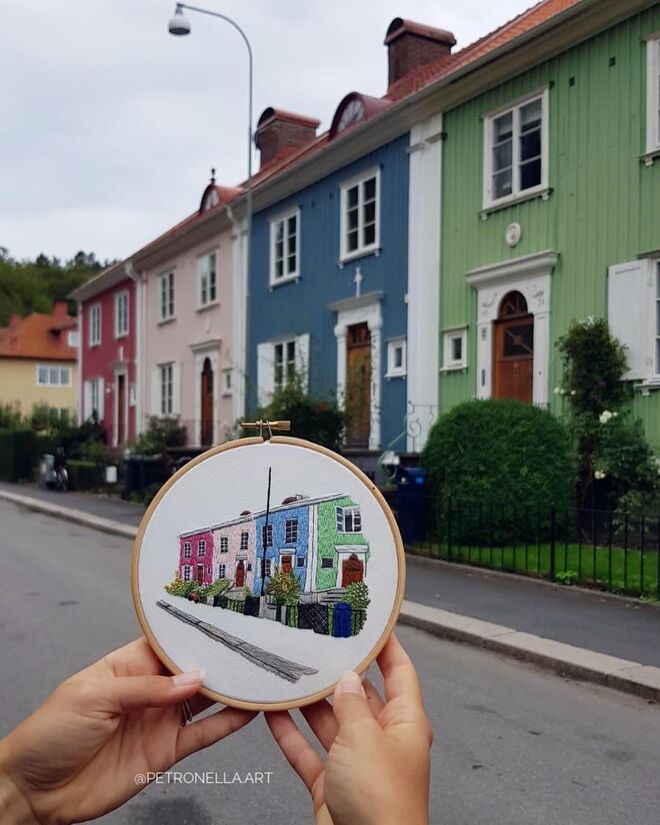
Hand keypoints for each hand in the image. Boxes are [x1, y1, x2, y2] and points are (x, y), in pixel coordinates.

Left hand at [0, 638, 254, 824]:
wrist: (36, 792)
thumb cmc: (51, 732)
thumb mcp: (94, 697)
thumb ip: (146, 688)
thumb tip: (192, 678)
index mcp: (129, 665)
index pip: (170, 642)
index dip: (195, 631)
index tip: (225, 619)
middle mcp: (150, 689)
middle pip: (194, 669)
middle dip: (221, 657)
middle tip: (253, 645)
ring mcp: (160, 719)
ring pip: (205, 699)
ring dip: (231, 688)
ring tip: (260, 673)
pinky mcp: (166, 751)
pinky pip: (204, 733)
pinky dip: (228, 723)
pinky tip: (248, 711)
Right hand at [266, 635, 431, 824]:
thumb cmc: (382, 803)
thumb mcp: (365, 738)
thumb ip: (352, 704)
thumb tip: (347, 679)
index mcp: (405, 724)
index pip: (400, 673)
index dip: (387, 646)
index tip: (370, 624)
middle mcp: (382, 741)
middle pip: (360, 696)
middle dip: (338, 673)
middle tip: (317, 645)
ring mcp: (356, 764)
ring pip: (330, 723)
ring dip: (309, 702)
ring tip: (288, 673)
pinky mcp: (331, 787)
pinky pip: (309, 752)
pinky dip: (291, 735)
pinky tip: (273, 714)